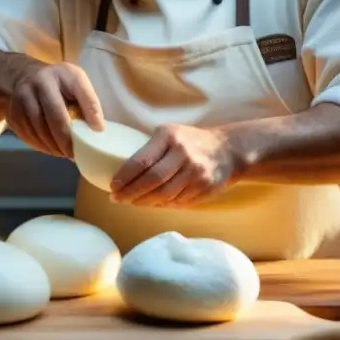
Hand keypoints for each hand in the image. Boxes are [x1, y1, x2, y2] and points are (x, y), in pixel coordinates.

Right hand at [6, 61, 103, 157]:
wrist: (24, 76)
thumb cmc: (59, 84)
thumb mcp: (77, 84)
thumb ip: (88, 102)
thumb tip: (98, 130)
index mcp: (63, 74)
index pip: (80, 91)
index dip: (90, 111)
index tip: (98, 131)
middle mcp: (40, 82)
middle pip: (54, 116)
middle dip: (66, 139)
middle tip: (75, 154)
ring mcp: (22, 97)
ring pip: (38, 129)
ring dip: (53, 146)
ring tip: (64, 153)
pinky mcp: (12, 112)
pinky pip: (27, 135)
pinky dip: (40, 146)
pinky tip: (51, 149)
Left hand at [109, 124, 242, 207]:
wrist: (227, 151)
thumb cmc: (189, 141)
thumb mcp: (169, 134)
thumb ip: (149, 149)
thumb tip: (121, 173)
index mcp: (170, 136)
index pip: (142, 160)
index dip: (124, 177)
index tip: (112, 186)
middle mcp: (183, 154)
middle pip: (152, 181)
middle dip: (130, 193)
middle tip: (117, 198)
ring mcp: (195, 173)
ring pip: (163, 195)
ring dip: (143, 202)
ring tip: (131, 202)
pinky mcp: (203, 189)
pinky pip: (176, 202)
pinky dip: (160, 205)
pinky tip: (151, 203)